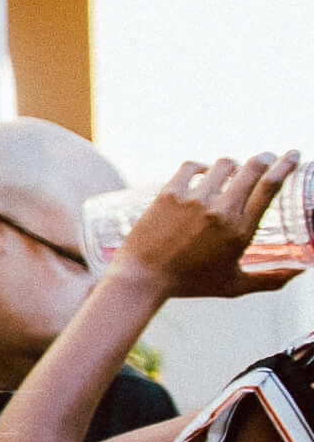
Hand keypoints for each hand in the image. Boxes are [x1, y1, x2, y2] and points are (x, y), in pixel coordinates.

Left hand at [110, 153, 302, 296]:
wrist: (143, 278)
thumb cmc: (190, 284)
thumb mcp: (235, 285)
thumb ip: (270, 280)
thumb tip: (299, 273)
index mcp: (240, 230)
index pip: (269, 188)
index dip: (285, 167)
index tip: (292, 156)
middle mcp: (220, 211)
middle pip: (252, 169)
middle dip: (266, 159)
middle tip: (269, 157)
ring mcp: (194, 200)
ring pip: (223, 165)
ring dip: (232, 165)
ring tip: (232, 171)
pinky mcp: (169, 194)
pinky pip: (190, 166)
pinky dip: (200, 166)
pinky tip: (202, 172)